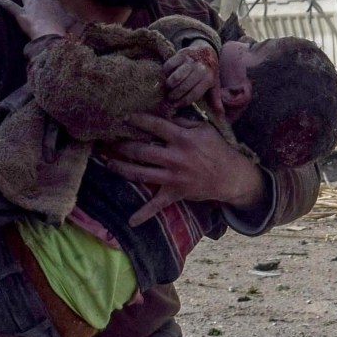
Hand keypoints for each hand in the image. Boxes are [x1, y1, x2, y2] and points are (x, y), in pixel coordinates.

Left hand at [0, 0, 76, 39]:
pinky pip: (10, 6)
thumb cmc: (62, 28)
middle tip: (36, 4)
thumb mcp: (71, 21)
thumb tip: (78, 18)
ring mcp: (29, 5)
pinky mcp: (20, 14)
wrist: (50, 34)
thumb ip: (73, 17)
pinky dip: (4, 3)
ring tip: (25, 5)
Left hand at [104, 112, 263, 226]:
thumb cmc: (216, 149)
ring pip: (141, 173)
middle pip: (141, 150)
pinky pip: (157, 206)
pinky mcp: (174, 194)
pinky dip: (144, 215)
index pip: (155, 126)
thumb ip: (182, 122)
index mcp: (183, 139)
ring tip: (108, 162)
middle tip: (106, 140)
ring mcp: (173, 177)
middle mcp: (175, 158)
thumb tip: (163, 115)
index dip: (138, 120)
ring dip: (121, 168)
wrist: (230, 176)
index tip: (124, 118)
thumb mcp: (204, 129)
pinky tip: (131, 222)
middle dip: (121, 145)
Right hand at [163, 46, 223, 115]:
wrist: (208, 51)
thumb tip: (220, 113)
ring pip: (175, 77)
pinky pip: (169, 66)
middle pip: (183, 87)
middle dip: (174, 95)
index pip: (193, 95)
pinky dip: (166, 72)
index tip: (176, 105)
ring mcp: (191, 61)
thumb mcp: (214, 84)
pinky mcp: (182, 53)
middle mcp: (200, 70)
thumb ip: (215, 99)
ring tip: (168, 88)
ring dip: (169, 85)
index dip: (183, 102)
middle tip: (170, 97)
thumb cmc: (209, 72)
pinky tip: (167, 76)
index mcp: (208, 79)